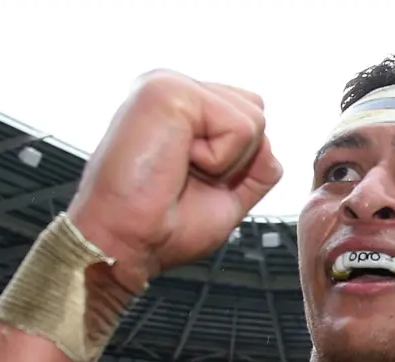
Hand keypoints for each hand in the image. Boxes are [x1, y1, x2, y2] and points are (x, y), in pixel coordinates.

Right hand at [68, 71, 282, 291]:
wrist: (123, 244)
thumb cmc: (161, 227)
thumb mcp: (226, 194)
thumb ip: (255, 166)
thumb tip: (270, 147)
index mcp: (180, 107)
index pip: (247, 116)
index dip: (237, 163)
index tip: (190, 183)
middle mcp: (172, 88)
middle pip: (256, 112)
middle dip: (237, 160)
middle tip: (185, 177)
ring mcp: (168, 84)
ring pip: (253, 119)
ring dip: (227, 162)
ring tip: (179, 170)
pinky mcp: (169, 91)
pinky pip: (240, 127)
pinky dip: (219, 161)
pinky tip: (177, 164)